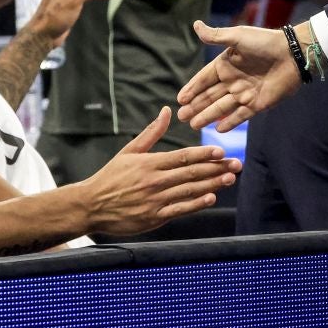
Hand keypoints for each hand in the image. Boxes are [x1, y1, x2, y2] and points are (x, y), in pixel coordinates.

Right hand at [79, 108, 239, 234]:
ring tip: (230, 178)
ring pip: (189, 190)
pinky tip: (211, 198)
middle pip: (191, 173)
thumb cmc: (111, 176)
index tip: (221, 151)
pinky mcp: (154, 217)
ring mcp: (155, 200)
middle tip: (236, 164)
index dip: (204, 154)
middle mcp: (155, 180)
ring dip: (212, 184)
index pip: (183, 156)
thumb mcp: (129, 151)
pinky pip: (180, 210)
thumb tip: (167, 111)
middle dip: (216, 168)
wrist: (91, 205)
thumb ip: (151, 132)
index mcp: (150, 163)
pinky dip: (196, 204)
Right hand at [176, 21, 303, 129]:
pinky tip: (218, 129)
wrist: (292, 54)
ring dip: (207, 116)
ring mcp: (244, 93)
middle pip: (210, 96)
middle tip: (181, 117)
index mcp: (226, 64)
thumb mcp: (237, 36)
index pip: (204, 79)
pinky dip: (229, 122)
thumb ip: (216, 36)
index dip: (192, 88)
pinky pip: (240, 115)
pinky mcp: (257, 104)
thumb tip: (195, 25)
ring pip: (221, 107)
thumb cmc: (264, 42)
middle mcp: (233, 80)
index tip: (180, 99)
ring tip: (193, 125)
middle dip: (195, 106)